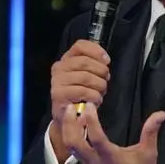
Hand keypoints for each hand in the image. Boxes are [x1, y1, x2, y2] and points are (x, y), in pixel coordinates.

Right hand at [48, 40, 110, 159]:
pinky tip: (95, 101)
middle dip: (101, 71)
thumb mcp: (87, 76)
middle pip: (85, 62)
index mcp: (66, 59)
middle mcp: (59, 68)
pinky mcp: (58, 94)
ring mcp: (57, 81)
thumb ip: (94, 65)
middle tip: (105, 81)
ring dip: (99, 86)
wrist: (67, 117)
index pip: (80, 45)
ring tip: (101, 92)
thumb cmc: (80, 95)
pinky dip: (94, 96)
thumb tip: (105, 61)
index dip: (96, 50)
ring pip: (86, 76)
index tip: (107, 61)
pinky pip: (83, 91)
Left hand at [61, 102, 164, 163]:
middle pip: (73, 142)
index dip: (91, 120)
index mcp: (111, 157)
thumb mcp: (149, 152)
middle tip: (70, 107)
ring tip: (71, 115)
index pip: (96, 137)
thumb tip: (161, 114)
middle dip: (69, 124)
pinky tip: (77, 128)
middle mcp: (96, 162)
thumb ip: (151, 131)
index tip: (90, 105)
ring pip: (71, 148)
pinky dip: (72, 138)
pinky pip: (75, 152)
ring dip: (68, 130)